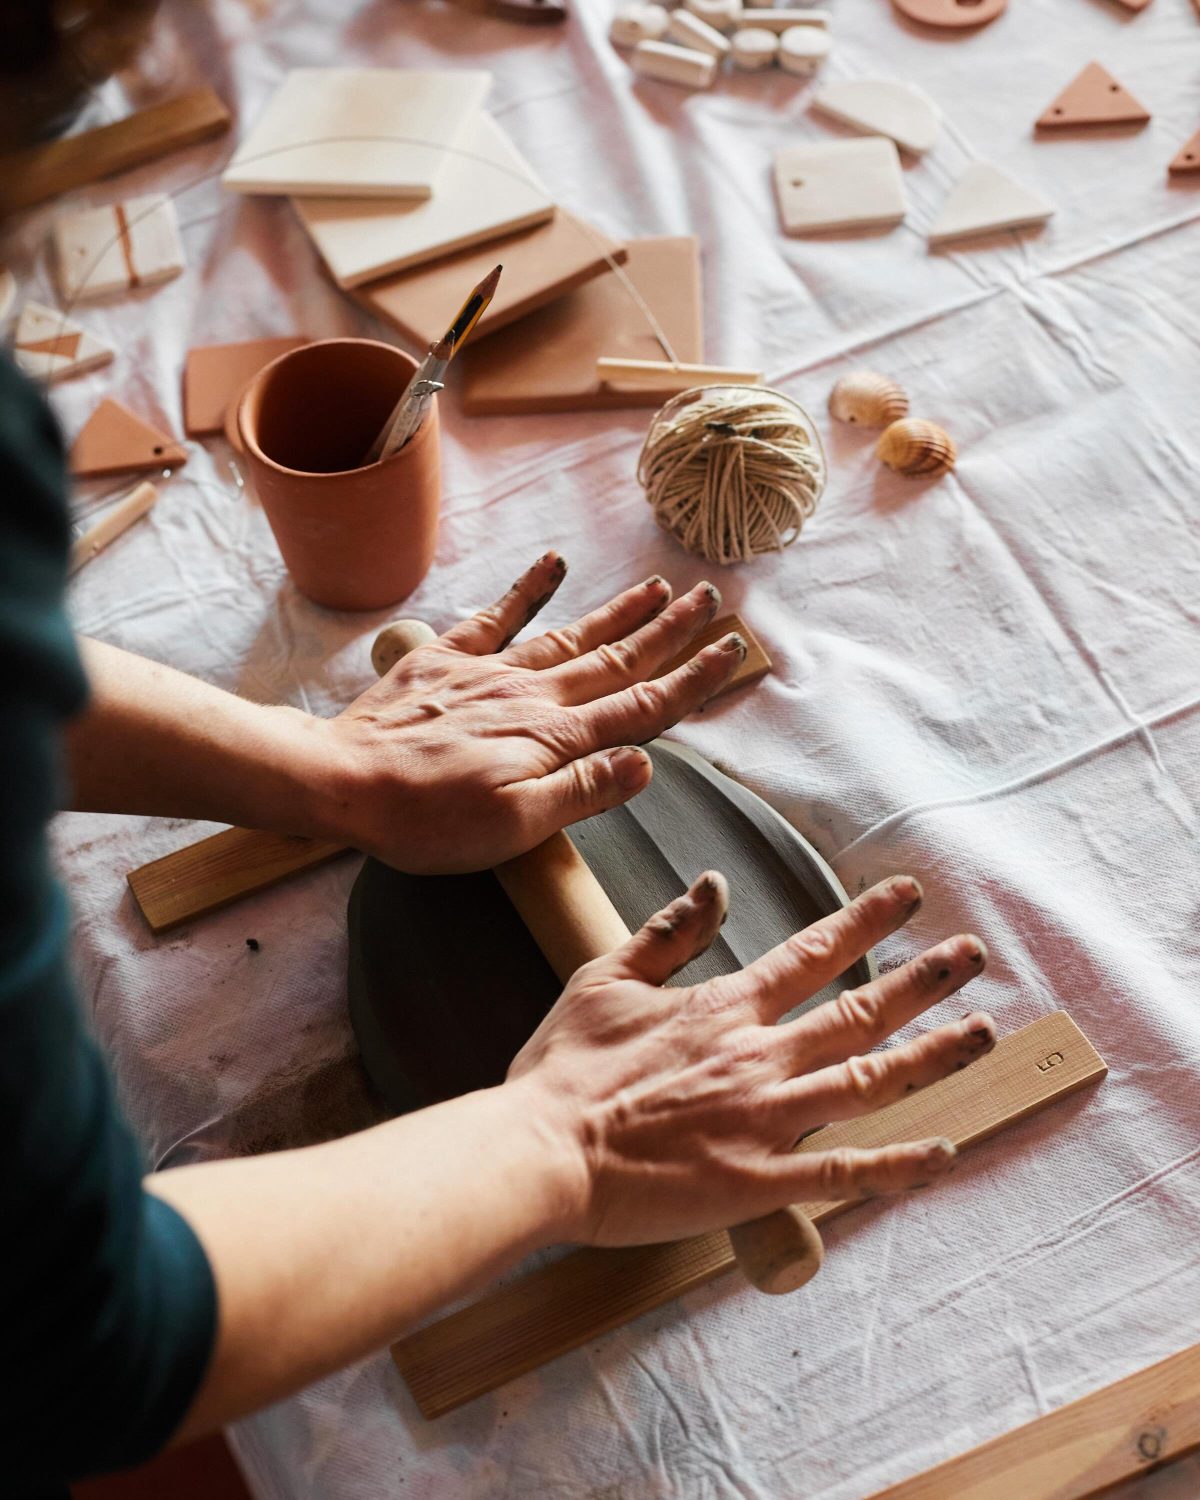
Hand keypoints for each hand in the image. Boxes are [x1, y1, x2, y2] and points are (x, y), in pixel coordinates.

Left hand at [325, 553, 742, 873]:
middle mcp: (533, 696)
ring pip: (572, 635)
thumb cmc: (427, 820)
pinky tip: (554, 562)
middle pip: (617, 659)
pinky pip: (498, 615)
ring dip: (619, 612)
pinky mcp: (448, 660)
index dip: (691, 680)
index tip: (728, 652)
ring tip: (658, 586)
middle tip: (711, 600)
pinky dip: (528, 587)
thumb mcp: (515, 828)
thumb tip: (646, 762)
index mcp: (555, 739)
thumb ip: (583, 792)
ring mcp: (491, 672)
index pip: (642, 707)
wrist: (342, 782)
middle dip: (669, 632)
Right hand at [507, 873, 993, 1246]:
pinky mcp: (757, 1182)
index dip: (865, 921)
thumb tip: (713, 886)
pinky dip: (898, 1164)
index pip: (812, 953)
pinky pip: (843, 1175)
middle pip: (860, 1011)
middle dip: (924, 979)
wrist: (540, 1151)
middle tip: (973, 954)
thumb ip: (668, 933)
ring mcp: (765, 1121)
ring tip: (983, 1033)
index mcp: (724, 1007)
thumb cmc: (565, 1069)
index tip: (907, 896)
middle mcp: (759, 1056)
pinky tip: (945, 1150)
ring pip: (869, 1082)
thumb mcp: (606, 977)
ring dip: (932, 1057)